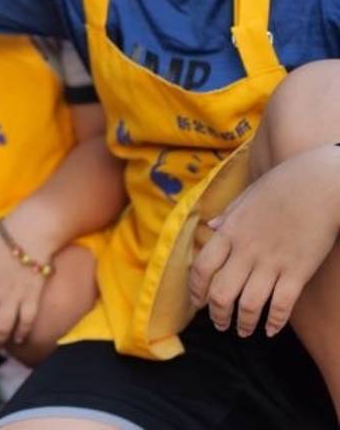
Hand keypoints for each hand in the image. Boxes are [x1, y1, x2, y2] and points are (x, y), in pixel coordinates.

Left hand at [189, 145, 339, 337]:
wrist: (320, 185)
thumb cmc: (283, 186)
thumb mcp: (247, 197)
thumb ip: (227, 216)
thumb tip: (210, 227)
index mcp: (230, 232)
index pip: (202, 268)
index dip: (196, 290)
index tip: (197, 302)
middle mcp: (246, 251)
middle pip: (221, 293)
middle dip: (218, 314)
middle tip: (220, 324)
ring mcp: (272, 263)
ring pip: (248, 305)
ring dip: (243, 323)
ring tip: (243, 331)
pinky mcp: (298, 272)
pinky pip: (281, 305)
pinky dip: (274, 322)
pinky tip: (271, 330)